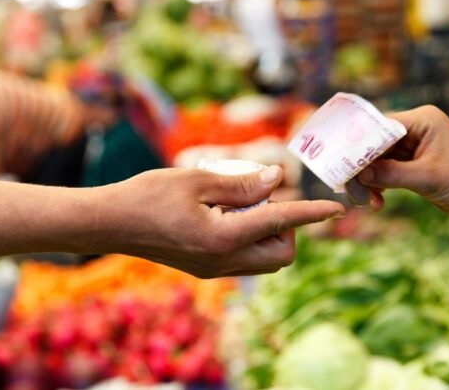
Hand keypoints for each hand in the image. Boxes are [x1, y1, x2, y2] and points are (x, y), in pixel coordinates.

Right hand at [97, 166, 344, 277]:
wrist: (111, 223)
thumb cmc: (148, 195)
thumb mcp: (197, 180)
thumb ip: (241, 183)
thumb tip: (277, 178)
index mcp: (224, 238)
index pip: (282, 223)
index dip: (312, 213)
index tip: (337, 208)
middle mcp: (224, 261)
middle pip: (283, 255)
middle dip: (287, 228)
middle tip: (262, 197)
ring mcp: (214, 269)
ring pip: (265, 261)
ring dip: (268, 234)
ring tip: (241, 204)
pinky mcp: (206, 269)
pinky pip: (245, 260)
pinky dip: (250, 239)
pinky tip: (226, 214)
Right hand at [356, 105, 448, 215]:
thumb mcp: (426, 178)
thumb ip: (390, 174)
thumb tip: (358, 174)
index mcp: (421, 120)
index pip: (378, 127)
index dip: (358, 146)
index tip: (343, 166)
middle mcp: (414, 128)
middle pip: (374, 145)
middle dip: (362, 169)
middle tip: (354, 193)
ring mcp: (412, 145)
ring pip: (376, 160)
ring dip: (368, 181)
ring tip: (367, 203)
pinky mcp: (412, 162)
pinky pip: (385, 170)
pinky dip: (378, 186)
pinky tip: (377, 202)